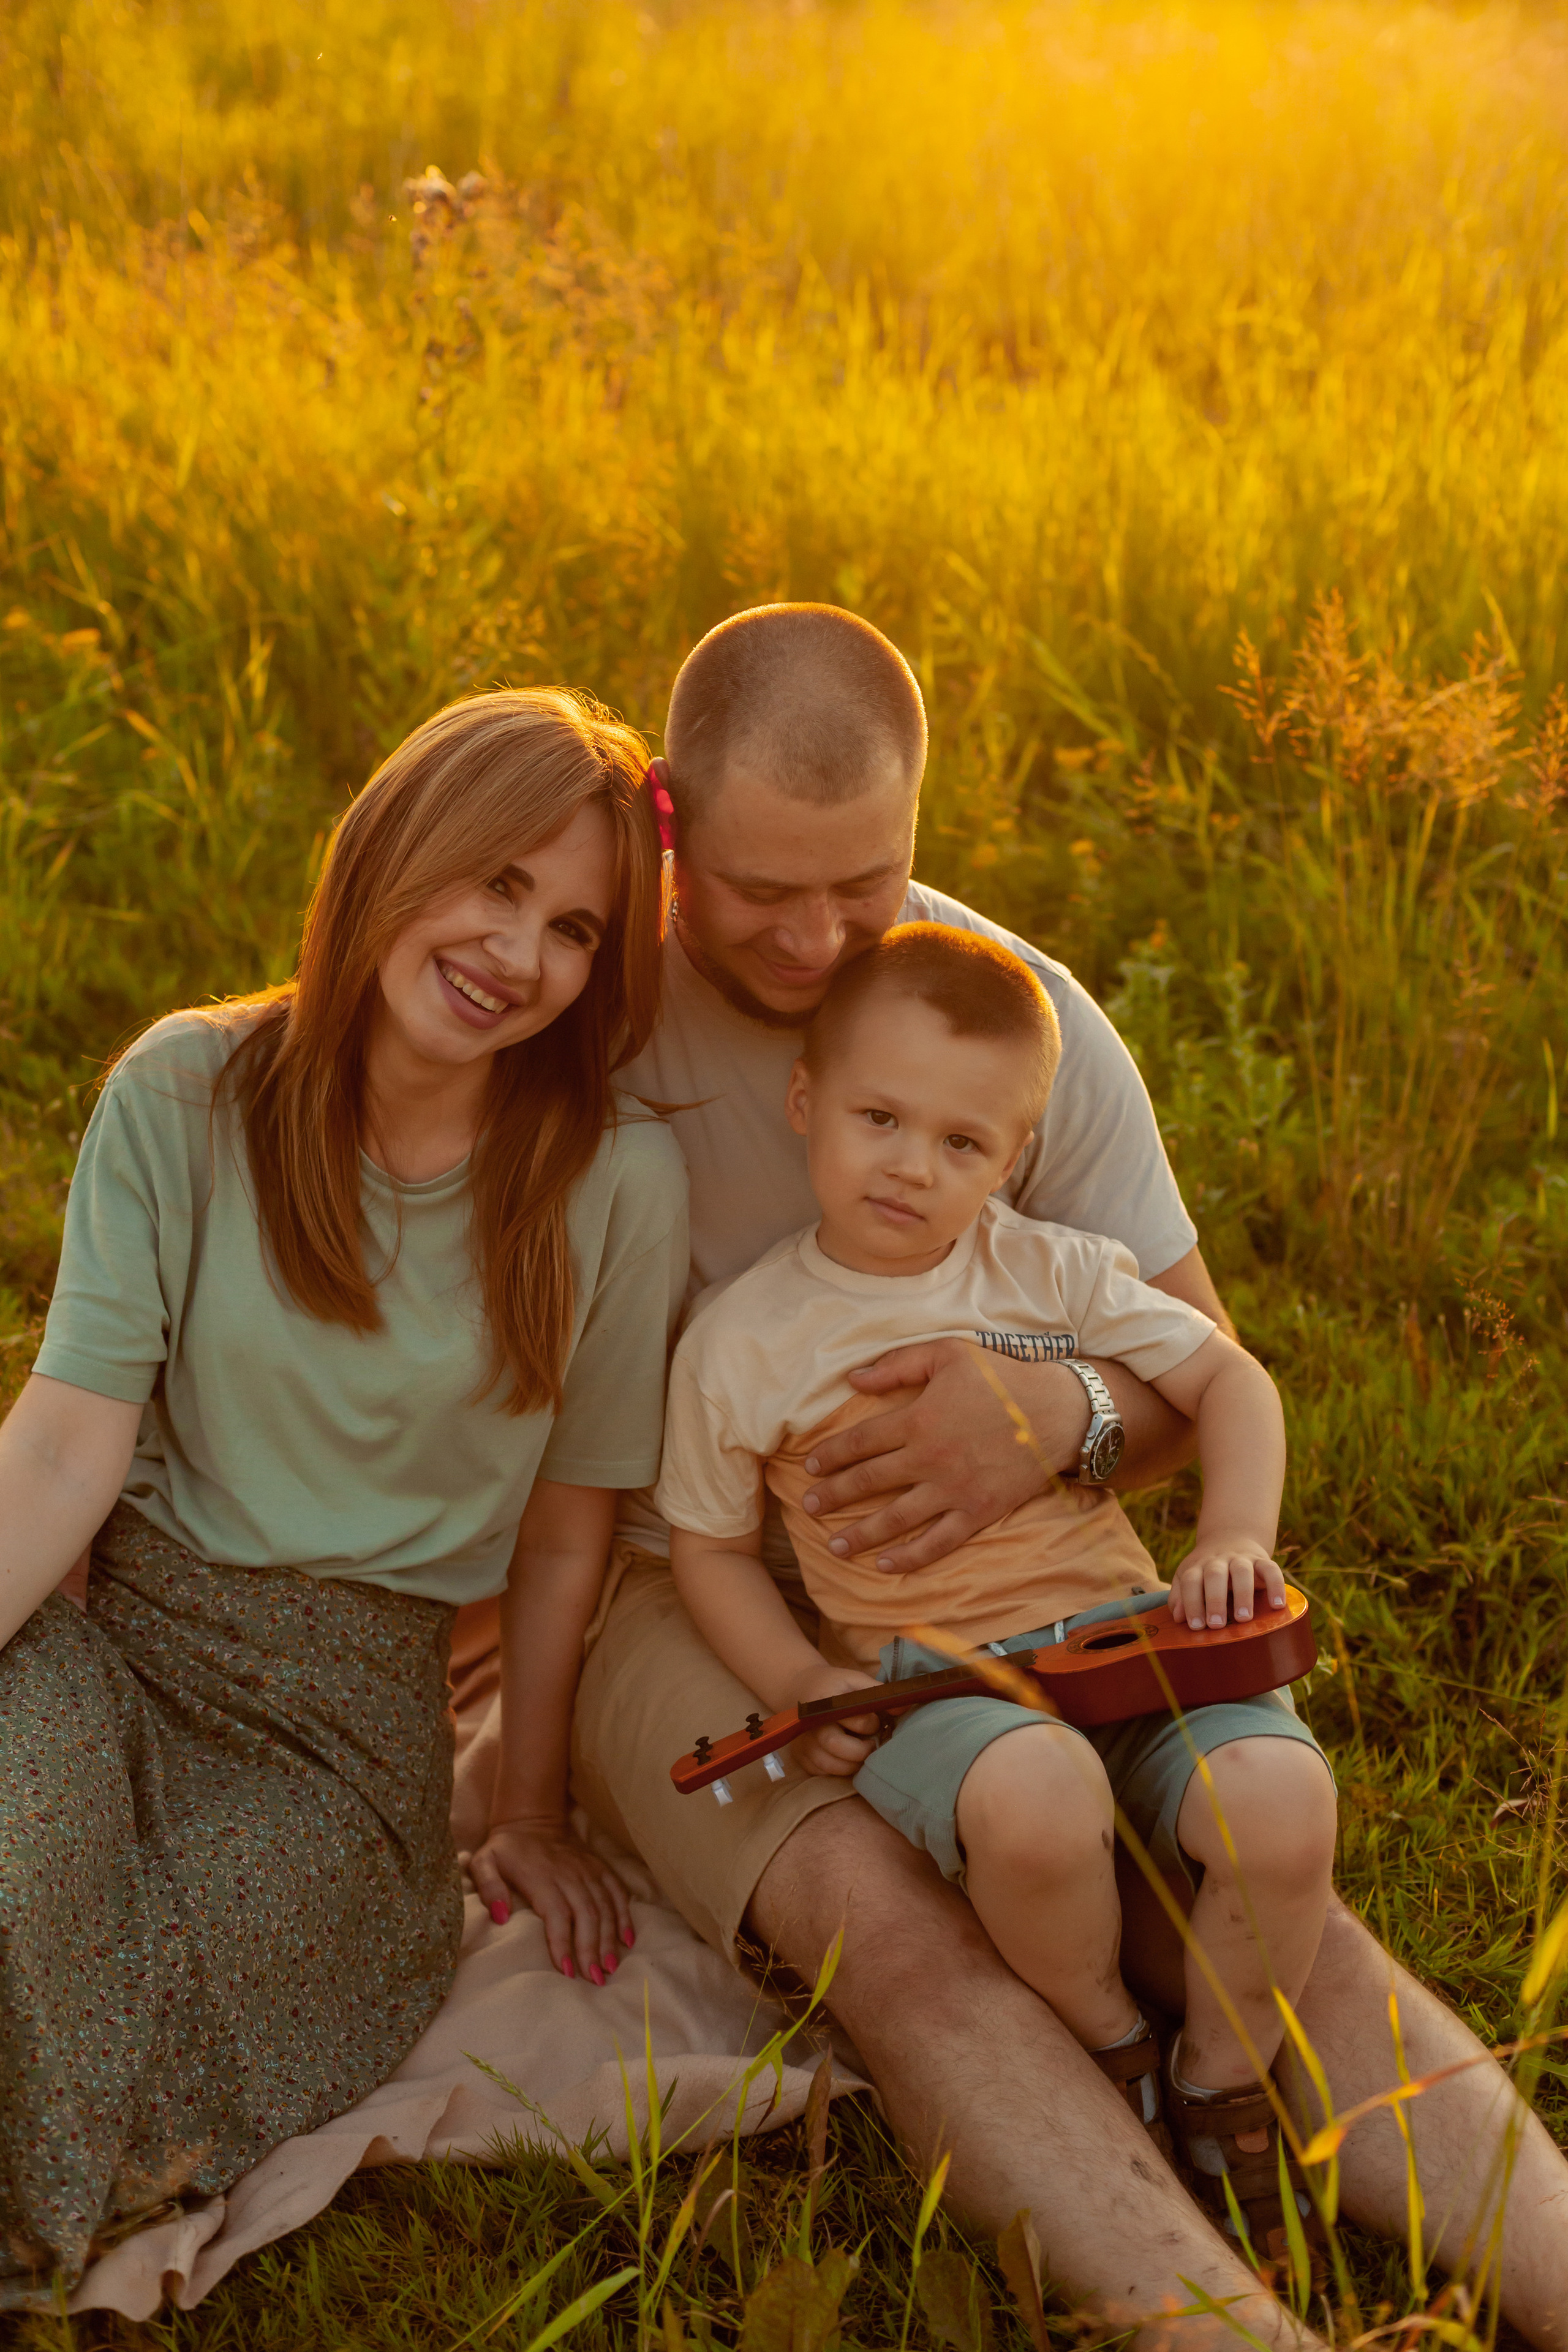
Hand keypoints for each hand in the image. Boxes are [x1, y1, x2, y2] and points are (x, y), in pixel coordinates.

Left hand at [468, 1815, 634, 1983]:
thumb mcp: (484, 1862)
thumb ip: (488, 1887)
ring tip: (609, 1968)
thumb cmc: (505, 1849)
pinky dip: (625, 1916)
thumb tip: (500, 1917)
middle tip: (594, 1980)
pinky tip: (627, 1940)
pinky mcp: (599, 1868)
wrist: (532, 1820)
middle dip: (591, 1949)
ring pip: (604, 1907)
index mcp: (542, 1876)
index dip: (563, 1942)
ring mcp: (587, 1871)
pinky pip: (618, 1892)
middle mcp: (569, 1874)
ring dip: (609, 1938)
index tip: (566, 1971)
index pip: (557, 1913)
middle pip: (586, 1914)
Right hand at [791, 1663, 884, 1777]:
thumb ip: (878, 1692)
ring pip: (831, 1765)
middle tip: (870, 1743)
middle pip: (836, 1745)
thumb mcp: (855, 1680)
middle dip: (861, 1750)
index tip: (876, 1721)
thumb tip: (905, 1705)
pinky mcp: (800, 1757)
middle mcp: (810, 1724)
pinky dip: (837, 1770)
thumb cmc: (834, 1685)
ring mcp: (803, 1742)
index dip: (871, 1723)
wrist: (801, 1688)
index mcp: (825, 1700)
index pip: (854, 1719)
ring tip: (860, 1751)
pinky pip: (822, 1773)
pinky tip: (844, 1757)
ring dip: (852, 1764)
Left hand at [799, 1342, 1089, 1574]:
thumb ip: (898, 1364)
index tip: (810, 1467)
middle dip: (834, 1496)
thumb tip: (853, 1378)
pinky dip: (911, 1558)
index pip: (861, 1442)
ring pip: (897, 1519)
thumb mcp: (949, 1354)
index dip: (831, 1456)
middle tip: (807, 1507)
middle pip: (870, 1483)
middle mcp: (930, 1458)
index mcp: (918, 1420)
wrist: (1059, 1411)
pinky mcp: (978, 1512)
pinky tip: (886, 1566)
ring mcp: (954, 1490)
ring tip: (834, 1546)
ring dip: (861, 1535)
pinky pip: (938, 1542)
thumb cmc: (1002, 1377)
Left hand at [1169, 1535, 1286, 1629]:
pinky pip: (1271, 1569)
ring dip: (1243, 1594)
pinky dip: (1276, 1586)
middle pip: (1214, 1575)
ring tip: (1244, 1619)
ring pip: (1242, 1571)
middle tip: (1216, 1625)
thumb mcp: (1188, 1577)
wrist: (1230, 1538)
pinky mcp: (1262, 1560)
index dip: (1191, 1603)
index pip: (1190, 1581)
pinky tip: (1277, 1605)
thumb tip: (1178, 1618)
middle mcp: (1218, 1561)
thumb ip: (1179, 1597)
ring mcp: (1241, 1559)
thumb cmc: (1206, 1570)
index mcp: (1197, 1566)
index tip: (1195, 1626)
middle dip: (1214, 1600)